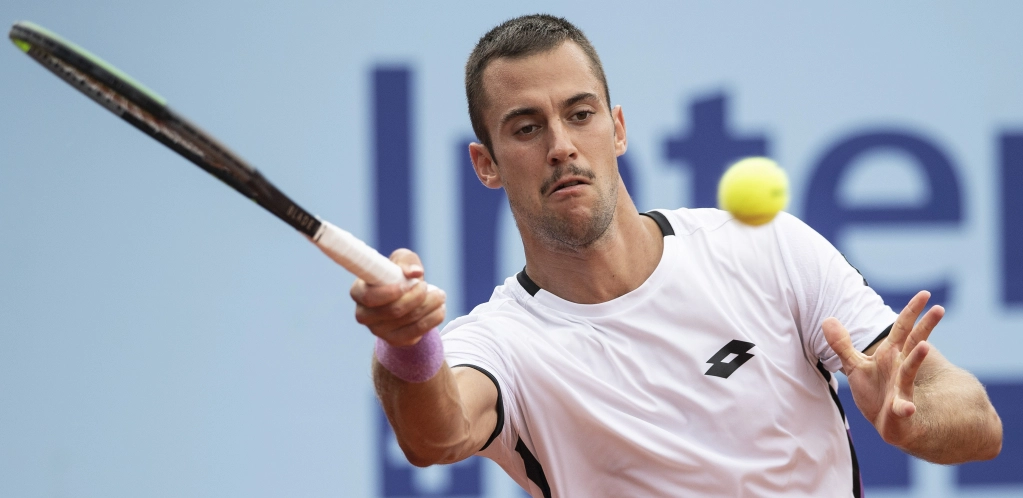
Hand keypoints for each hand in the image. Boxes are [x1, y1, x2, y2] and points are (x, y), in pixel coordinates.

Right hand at [350, 248, 445, 346]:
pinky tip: (440, 308)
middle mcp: (364, 315)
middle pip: (393, 310)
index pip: (368, 296)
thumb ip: (407, 261)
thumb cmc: (398, 275)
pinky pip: (417, 332)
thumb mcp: (401, 261)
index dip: (389, 292)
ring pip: (409, 320)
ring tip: (439, 295)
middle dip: (416, 297)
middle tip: (426, 286)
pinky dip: (432, 319)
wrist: (405, 299)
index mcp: (359, 292)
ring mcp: (378, 331)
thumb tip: (415, 272)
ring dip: (429, 306)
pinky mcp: (395, 341)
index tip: (410, 283)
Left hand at [823, 291, 943, 446]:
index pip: (903, 328)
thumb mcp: (855, 366)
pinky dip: (905, 408)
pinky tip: (906, 408)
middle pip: (914, 343)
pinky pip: (903, 409)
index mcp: (891, 355)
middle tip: (939, 308)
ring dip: (917, 360)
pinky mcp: (899, 410)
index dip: (912, 311)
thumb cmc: (875, 392)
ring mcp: (902, 388)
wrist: (887, 424)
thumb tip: (827, 319)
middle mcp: (901, 368)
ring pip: (910, 372)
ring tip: (925, 347)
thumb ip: (842, 344)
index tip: (925, 294)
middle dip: (926, 327)